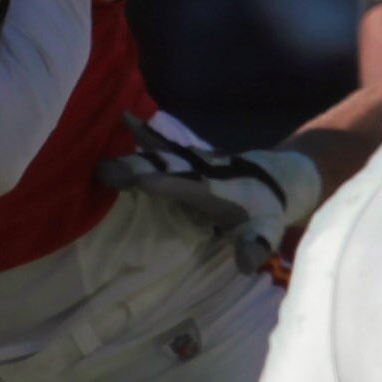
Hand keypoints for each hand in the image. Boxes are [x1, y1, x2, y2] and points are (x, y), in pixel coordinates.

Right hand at [97, 119, 326, 267]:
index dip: (163, 182)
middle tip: (103, 171)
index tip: (137, 181)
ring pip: (159, 154)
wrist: (278, 178)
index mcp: (211, 189)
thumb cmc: (265, 210)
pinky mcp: (187, 156)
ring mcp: (192, 160)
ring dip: (132, 155)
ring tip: (103, 156)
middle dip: (135, 168)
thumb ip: (256, 244)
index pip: (184, 184)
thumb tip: (248, 264)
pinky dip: (143, 134)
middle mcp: (198, 170)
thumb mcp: (266, 231)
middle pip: (163, 166)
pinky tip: (124, 118)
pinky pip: (161, 145)